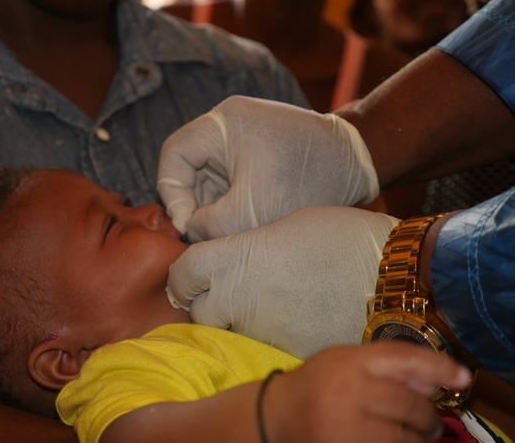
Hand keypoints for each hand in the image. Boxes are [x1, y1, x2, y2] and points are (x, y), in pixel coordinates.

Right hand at [157, 95, 378, 240]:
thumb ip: (210, 226)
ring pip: (207, 176)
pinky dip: (229, 202)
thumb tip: (188, 232)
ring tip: (228, 230)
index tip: (187, 226)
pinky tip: (243, 221)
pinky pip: (227, 178)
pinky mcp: (255, 151)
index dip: (172, 194)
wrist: (360, 163)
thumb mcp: (253, 211)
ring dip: (213, 205)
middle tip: (204, 234)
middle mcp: (228, 124)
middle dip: (194, 203)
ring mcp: (242, 136)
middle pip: (188, 166)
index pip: (173, 155)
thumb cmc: (310, 180)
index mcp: (222, 123)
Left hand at [167, 206, 399, 359]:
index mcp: (237, 258)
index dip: (184, 273)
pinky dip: (269, 336)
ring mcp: (262, 330)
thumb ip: (249, 245)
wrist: (394, 277)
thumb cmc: (345, 238)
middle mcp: (240, 297)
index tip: (193, 274)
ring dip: (237, 321)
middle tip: (227, 292)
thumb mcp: (289, 224)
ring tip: (264, 305)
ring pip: (229, 333)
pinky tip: (291, 320)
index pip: (182, 272)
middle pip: (198, 310)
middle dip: (206, 302)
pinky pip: (263, 347)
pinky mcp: (286, 353)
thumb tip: (236, 257)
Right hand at [268, 342, 472, 442]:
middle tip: (429, 422)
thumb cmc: (316, 384)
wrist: (275, 415)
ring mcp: (346, 427)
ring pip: (403, 438)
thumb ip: (384, 365)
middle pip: (409, 404)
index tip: (462, 376)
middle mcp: (349, 392)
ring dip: (417, 439)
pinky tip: (395, 442)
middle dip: (427, 416)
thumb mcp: (344, 361)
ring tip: (415, 436)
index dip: (437, 365)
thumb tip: (431, 378)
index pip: (402, 357)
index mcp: (350, 362)